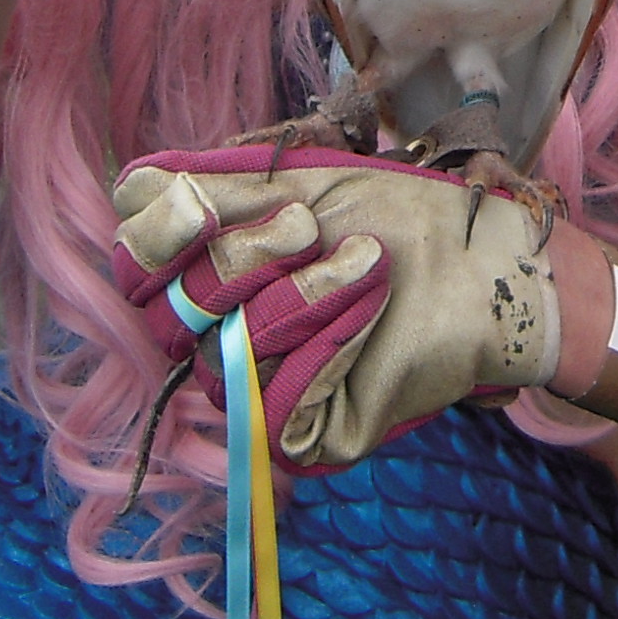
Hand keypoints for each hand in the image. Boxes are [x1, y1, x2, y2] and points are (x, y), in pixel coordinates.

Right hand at [110, 147, 564, 469]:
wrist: (484, 267)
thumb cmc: (398, 218)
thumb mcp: (300, 183)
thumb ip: (215, 183)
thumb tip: (136, 185)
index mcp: (211, 274)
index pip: (133, 266)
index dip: (154, 236)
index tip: (201, 205)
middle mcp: (221, 338)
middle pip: (165, 309)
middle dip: (241, 256)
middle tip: (312, 227)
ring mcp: (259, 390)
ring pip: (221, 353)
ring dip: (300, 294)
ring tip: (366, 263)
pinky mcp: (301, 435)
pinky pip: (270, 400)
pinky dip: (326, 341)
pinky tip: (371, 312)